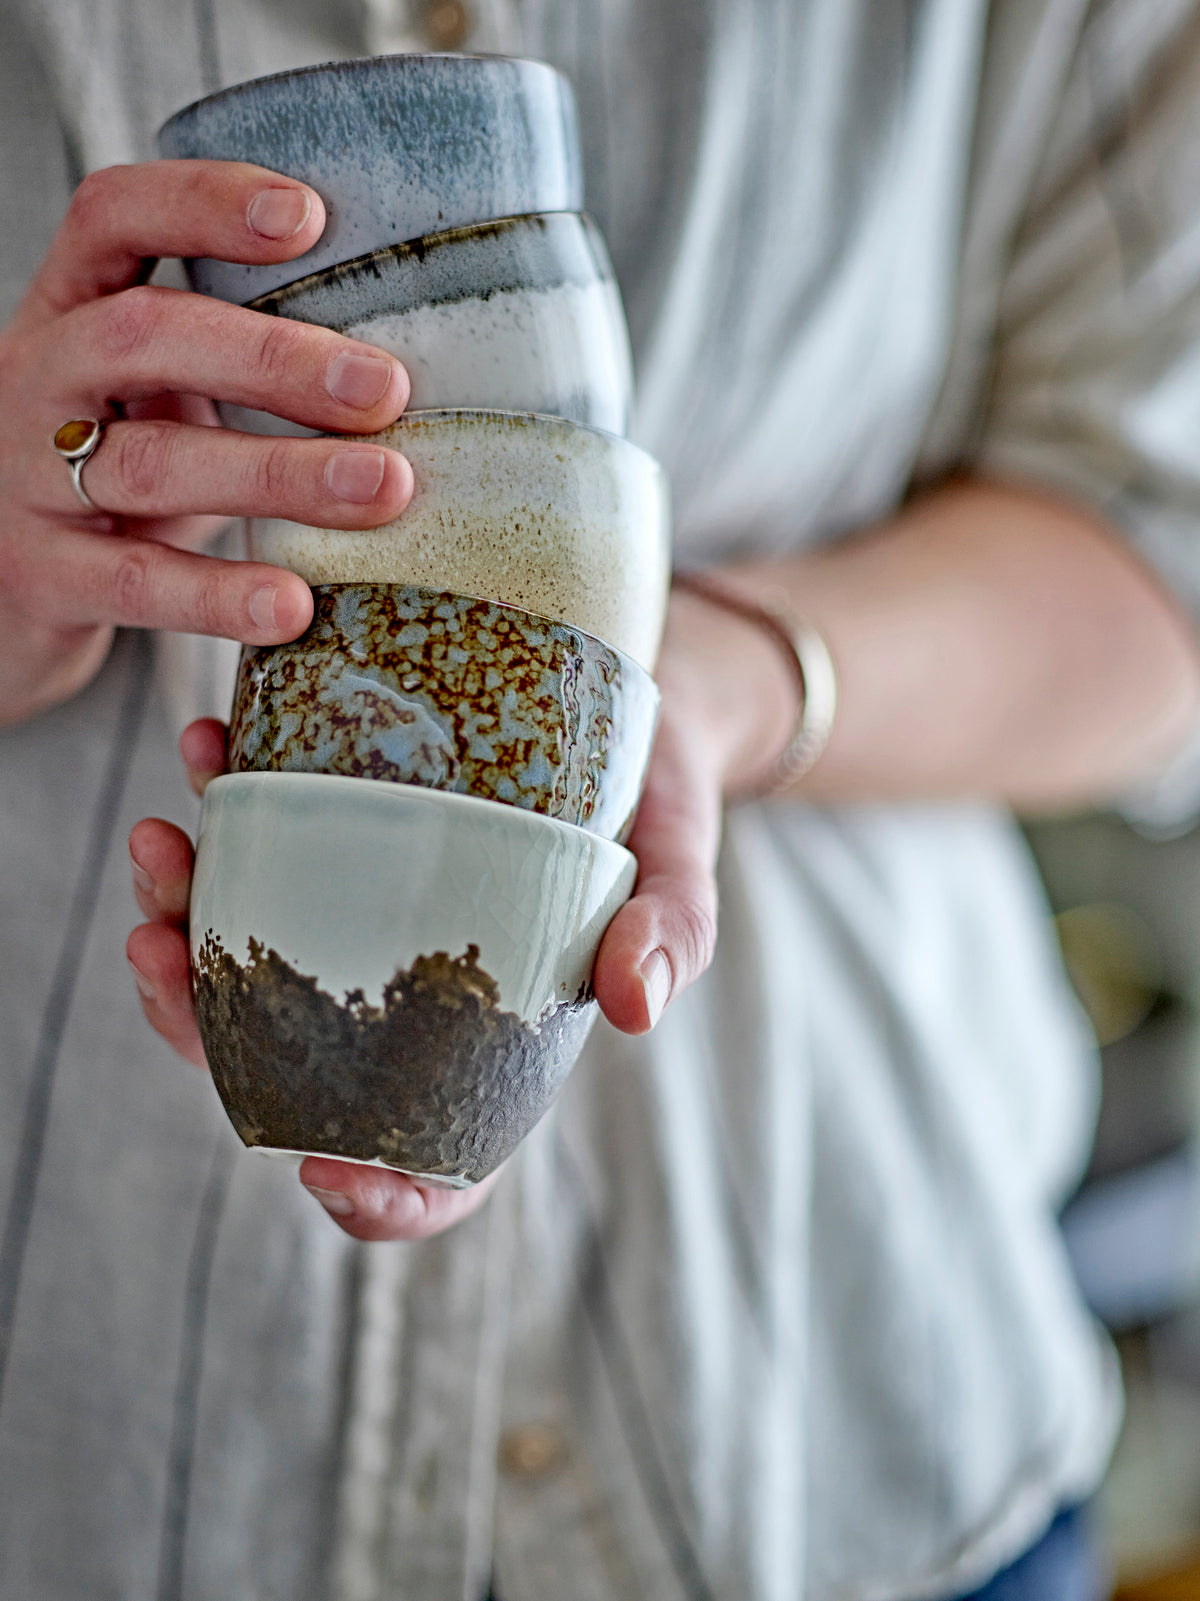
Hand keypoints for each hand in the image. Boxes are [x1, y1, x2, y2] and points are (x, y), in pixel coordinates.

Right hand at [0, 160, 411, 724]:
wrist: (6, 594)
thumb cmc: (118, 478)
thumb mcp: (159, 397)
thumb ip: (237, 367)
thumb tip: (413, 368)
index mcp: (72, 311)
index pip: (113, 217)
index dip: (201, 203)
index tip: (309, 215)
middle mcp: (36, 378)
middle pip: (143, 337)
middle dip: (276, 358)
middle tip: (387, 388)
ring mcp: (26, 478)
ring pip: (151, 463)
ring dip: (277, 474)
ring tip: (383, 489)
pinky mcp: (41, 577)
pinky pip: (134, 583)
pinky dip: (218, 596)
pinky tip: (293, 607)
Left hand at [125, 588, 797, 1239]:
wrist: (632, 701)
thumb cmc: (660, 800)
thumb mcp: (680, 863)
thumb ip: (671, 933)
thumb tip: (636, 1009)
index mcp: (497, 1037)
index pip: (435, 1159)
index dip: (376, 1195)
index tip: (321, 1164)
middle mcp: (410, 991)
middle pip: (292, 1062)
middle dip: (201, 1026)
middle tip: (158, 954)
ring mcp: (365, 916)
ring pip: (248, 960)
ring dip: (178, 914)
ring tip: (160, 840)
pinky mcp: (341, 835)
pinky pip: (259, 850)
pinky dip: (216, 810)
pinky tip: (207, 750)